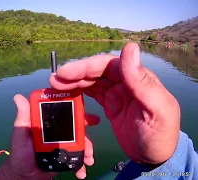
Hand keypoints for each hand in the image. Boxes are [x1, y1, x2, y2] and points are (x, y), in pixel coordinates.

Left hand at [0, 95, 99, 179]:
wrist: (25, 175)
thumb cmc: (20, 152)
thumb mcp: (20, 133)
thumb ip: (22, 117)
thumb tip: (18, 97)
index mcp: (48, 122)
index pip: (63, 111)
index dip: (75, 109)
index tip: (85, 111)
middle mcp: (57, 131)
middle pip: (76, 126)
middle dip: (86, 131)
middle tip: (92, 135)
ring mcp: (63, 143)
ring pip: (80, 142)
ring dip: (87, 149)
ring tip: (88, 159)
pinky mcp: (66, 156)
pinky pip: (77, 157)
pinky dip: (82, 163)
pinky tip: (82, 171)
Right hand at [49, 42, 180, 165]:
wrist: (154, 158)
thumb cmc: (159, 135)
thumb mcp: (156, 109)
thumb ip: (141, 81)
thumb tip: (130, 47)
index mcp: (137, 79)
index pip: (108, 65)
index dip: (85, 66)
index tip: (65, 72)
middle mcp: (126, 82)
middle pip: (96, 71)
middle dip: (75, 74)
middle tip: (54, 80)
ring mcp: (117, 93)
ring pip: (92, 81)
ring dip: (74, 82)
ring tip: (56, 85)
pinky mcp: (110, 104)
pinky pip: (92, 93)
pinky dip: (79, 91)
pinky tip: (68, 92)